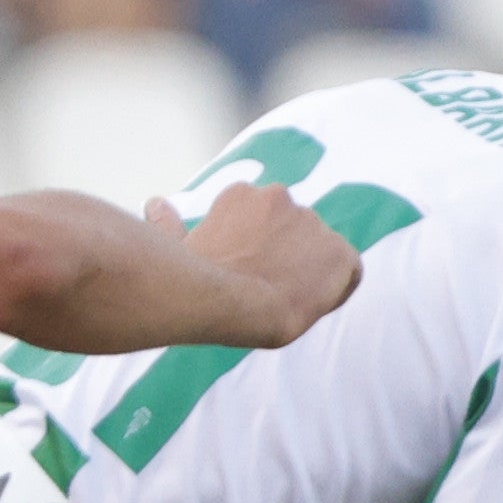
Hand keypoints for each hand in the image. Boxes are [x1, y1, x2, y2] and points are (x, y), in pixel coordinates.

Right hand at [178, 180, 361, 344]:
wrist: (226, 300)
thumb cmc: (190, 277)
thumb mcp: (174, 246)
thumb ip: (170, 224)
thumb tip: (154, 203)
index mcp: (244, 196)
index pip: (268, 220)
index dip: (263, 250)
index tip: (249, 274)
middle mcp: (281, 198)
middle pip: (296, 233)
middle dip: (287, 258)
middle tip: (266, 292)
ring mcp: (312, 223)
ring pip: (322, 252)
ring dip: (310, 273)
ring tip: (285, 303)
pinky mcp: (338, 252)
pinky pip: (348, 272)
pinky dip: (337, 290)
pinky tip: (311, 306)